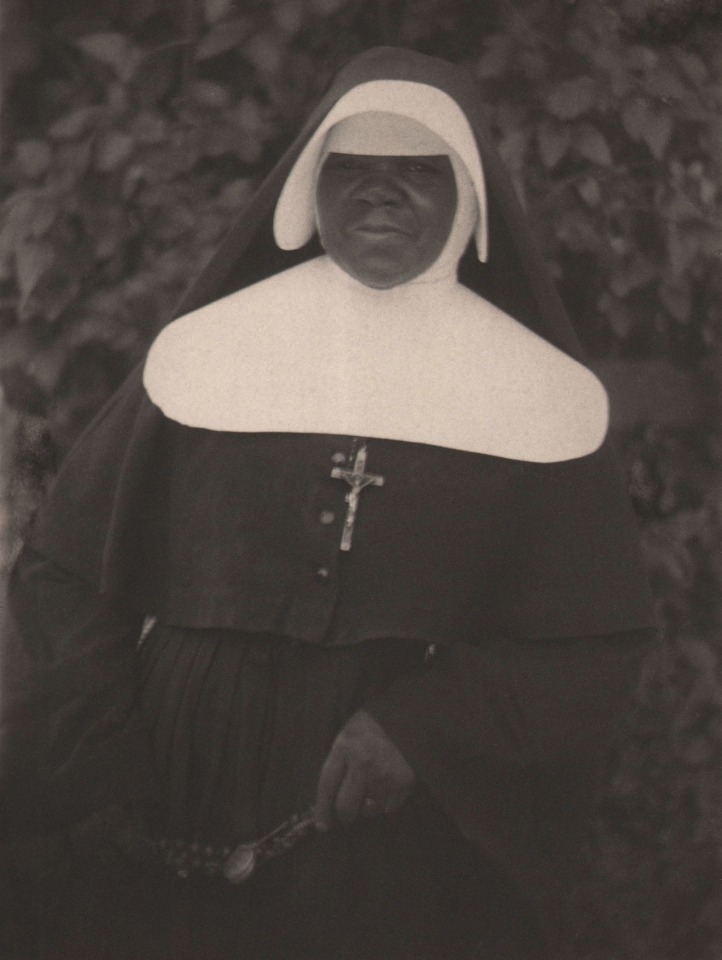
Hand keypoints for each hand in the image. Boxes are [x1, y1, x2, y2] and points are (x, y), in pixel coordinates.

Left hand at [314, 709, 414, 830]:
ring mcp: (385, 775)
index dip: (322, 808)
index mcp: (346, 747)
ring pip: (369, 810)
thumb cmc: (375, 725)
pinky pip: (389, 808)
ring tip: (373, 790)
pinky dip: (387, 803)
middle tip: (347, 814)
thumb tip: (329, 797)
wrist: (410, 716)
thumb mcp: (349, 734)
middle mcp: (363, 764)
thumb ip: (339, 760)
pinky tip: (388, 787)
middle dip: (344, 815)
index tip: (322, 825)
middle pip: (346, 806)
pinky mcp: (404, 783)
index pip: (327, 785)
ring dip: (368, 807)